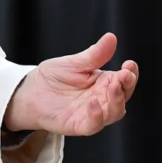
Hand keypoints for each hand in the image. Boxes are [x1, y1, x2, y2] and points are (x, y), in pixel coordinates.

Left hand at [4, 33, 138, 135]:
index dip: (131, 73)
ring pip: (114, 113)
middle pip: (123, 96)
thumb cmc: (54, 77)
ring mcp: (92, 113)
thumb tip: (111, 37)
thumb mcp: (74, 63)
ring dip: (117, 101)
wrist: (30, 91)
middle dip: (126, 86)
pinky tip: (93, 102)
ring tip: (113, 87)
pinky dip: (97, 115)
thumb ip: (94, 54)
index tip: (129, 64)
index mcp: (105, 82)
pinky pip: (93, 124)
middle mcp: (102, 99)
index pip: (125, 80)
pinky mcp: (79, 125)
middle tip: (124, 75)